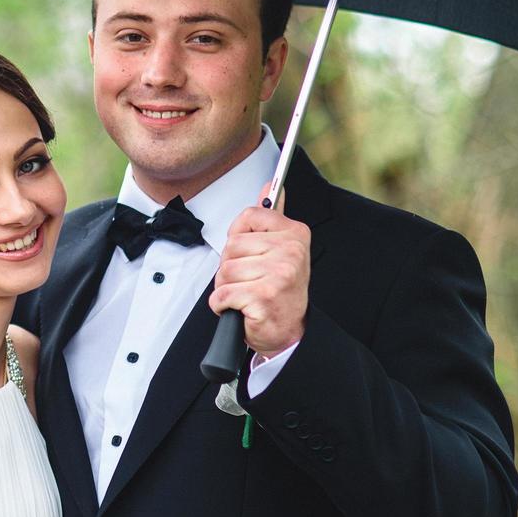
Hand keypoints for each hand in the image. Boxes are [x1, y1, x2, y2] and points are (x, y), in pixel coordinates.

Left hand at [209, 179, 309, 355]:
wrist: (288, 331)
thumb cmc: (279, 290)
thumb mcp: (280, 249)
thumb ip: (271, 218)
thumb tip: (269, 185)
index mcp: (295, 234)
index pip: (249, 215)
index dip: (239, 237)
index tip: (251, 253)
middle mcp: (291, 251)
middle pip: (232, 246)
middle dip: (230, 267)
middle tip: (249, 280)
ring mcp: (279, 274)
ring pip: (225, 270)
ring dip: (226, 287)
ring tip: (246, 294)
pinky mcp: (264, 297)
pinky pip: (222, 294)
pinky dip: (222, 305)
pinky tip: (239, 308)